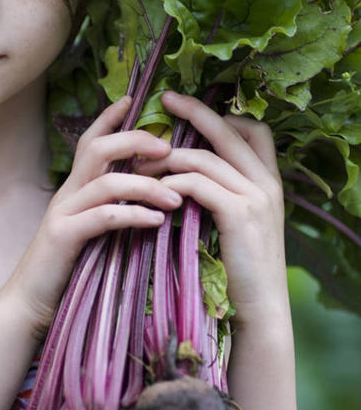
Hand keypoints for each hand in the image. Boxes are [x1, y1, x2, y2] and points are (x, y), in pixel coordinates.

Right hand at [4, 97, 182, 331]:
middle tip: (169, 148)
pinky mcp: (63, 238)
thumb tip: (146, 202)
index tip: (133, 99)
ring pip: (106, 182)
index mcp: (75, 190)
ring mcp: (62, 214)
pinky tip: (156, 221)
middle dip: (135, 141)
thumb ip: (109, 212)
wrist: (28, 304)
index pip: (91, 142)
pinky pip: (102, 217)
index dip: (110, 118)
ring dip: (146, 186)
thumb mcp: (89, 234)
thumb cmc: (65, 270)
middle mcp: (67, 194)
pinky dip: (132, 215)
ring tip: (176, 197)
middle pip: (98, 149)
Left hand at [136, 91, 286, 324]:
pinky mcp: (239, 214)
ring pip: (205, 157)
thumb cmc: (242, 271)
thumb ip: (224, 196)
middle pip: (228, 131)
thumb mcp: (239, 226)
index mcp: (269, 181)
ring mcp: (256, 196)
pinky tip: (154, 190)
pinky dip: (171, 182)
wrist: (260, 309)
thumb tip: (186, 175)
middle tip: (164, 100)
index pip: (254, 130)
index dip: (222, 116)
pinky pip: (197, 183)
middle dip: (194, 111)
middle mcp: (267, 182)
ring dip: (167, 157)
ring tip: (140, 164)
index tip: (191, 111)